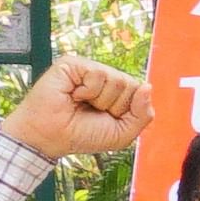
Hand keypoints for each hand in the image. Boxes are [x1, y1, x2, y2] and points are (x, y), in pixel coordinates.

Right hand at [2, 53, 145, 164]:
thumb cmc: (82, 135)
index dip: (126, 110)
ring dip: (100, 100)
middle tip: (92, 111)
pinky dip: (88, 91)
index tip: (107, 118)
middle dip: (114, 106)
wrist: (51, 137)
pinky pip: (98, 74)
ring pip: (117, 80)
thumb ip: (142, 115)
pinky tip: (74, 95)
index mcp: (116, 91)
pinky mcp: (73, 64)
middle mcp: (103, 77)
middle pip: (130, 85)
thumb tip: (147, 87)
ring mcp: (88, 69)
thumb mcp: (122, 134)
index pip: (139, 91)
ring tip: (81, 103)